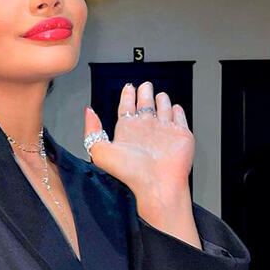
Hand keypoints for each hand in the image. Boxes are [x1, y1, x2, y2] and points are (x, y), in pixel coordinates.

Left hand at [83, 81, 193, 204]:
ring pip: (163, 110)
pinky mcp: (181, 135)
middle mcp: (145, 129)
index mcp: (127, 130)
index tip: (128, 87)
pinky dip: (178, 111)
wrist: (157, 184)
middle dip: (144, 93)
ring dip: (161, 101)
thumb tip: (88, 111)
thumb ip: (92, 130)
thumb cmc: (130, 172)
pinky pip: (179, 119)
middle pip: (145, 105)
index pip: (126, 107)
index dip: (127, 96)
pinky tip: (175, 107)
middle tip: (144, 85)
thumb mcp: (99, 150)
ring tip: (159, 94)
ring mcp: (164, 131)